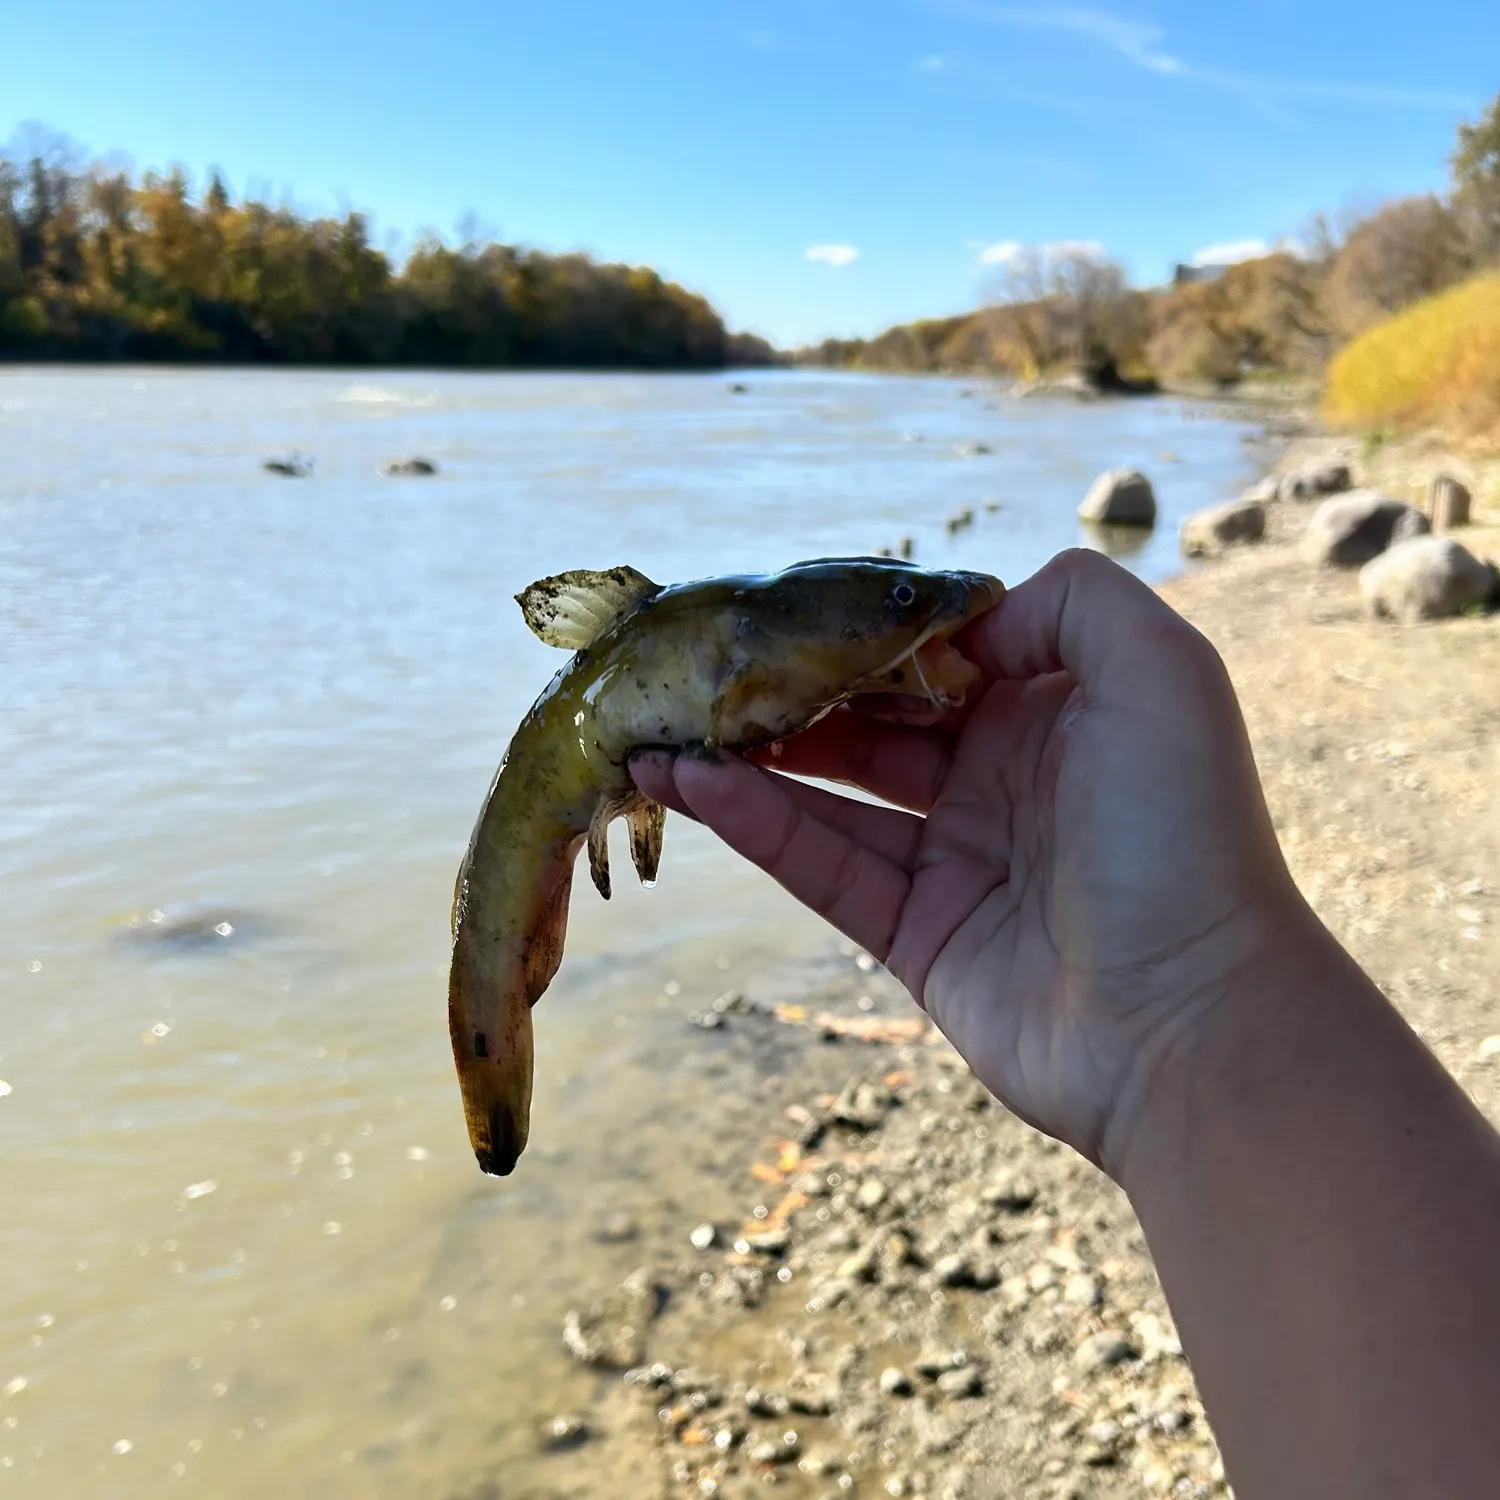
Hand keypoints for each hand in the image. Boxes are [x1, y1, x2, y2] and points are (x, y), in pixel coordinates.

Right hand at [630, 548, 1311, 1177]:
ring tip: (661, 729)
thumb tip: (957, 618)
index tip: (783, 611)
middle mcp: (1004, 777)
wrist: (1192, 1025)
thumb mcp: (1160, 671)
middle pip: (873, 720)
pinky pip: (825, 866)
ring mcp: (958, 859)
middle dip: (792, 693)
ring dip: (749, 760)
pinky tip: (693, 786)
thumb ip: (1069, 600)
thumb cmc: (1183, 835)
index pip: (937, 654)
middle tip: (704, 671)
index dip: (861, 632)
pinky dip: (758, 826)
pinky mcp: (917, 935)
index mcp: (1057, 710)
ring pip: (832, 793)